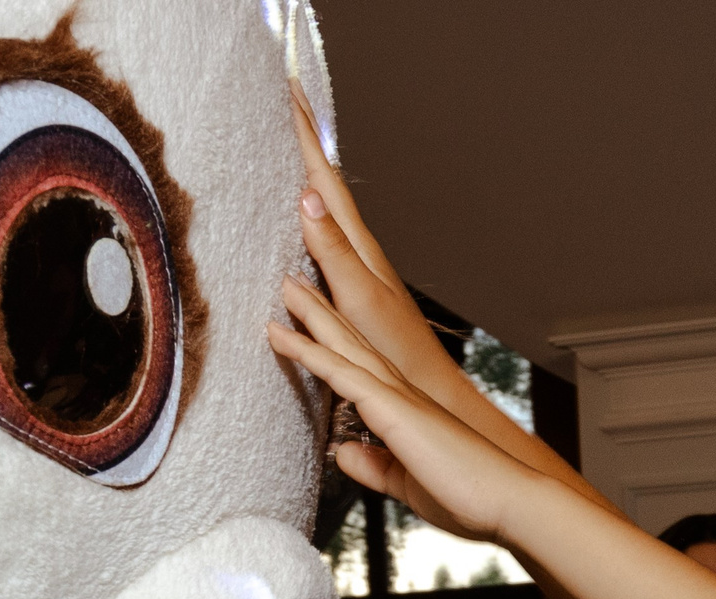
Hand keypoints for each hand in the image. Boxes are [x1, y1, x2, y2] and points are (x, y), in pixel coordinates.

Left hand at [270, 275, 540, 547]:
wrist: (511, 501)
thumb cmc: (471, 497)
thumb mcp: (407, 484)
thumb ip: (375, 467)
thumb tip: (344, 454)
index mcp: (407, 411)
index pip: (363, 369)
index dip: (336, 343)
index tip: (311, 320)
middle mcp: (402, 394)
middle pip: (352, 343)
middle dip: (321, 311)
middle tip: (293, 279)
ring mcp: (398, 397)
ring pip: (345, 345)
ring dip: (312, 313)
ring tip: (286, 282)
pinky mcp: (393, 409)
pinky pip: (341, 373)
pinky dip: (310, 351)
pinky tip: (282, 333)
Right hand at [287, 85, 466, 408]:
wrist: (427, 390)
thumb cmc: (394, 353)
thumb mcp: (360, 299)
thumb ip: (333, 249)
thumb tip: (306, 194)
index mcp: (359, 247)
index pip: (326, 178)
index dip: (305, 136)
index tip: (288, 92)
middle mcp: (360, 249)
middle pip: (328, 181)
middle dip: (307, 138)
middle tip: (288, 94)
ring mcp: (358, 266)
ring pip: (328, 204)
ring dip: (309, 168)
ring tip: (293, 137)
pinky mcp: (354, 288)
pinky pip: (327, 232)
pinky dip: (314, 208)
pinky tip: (307, 210)